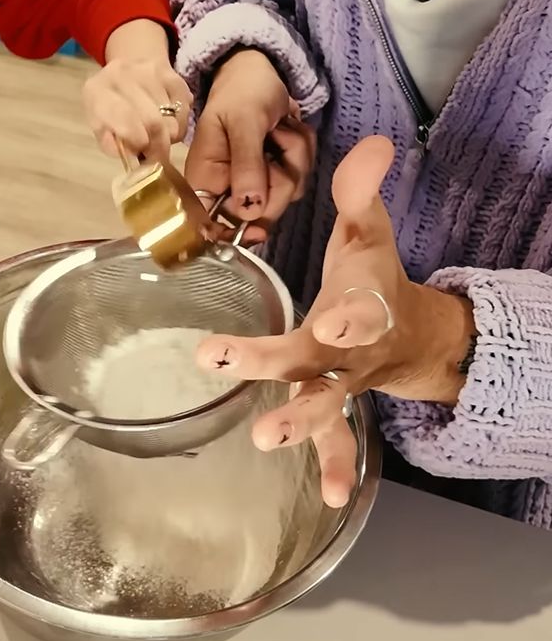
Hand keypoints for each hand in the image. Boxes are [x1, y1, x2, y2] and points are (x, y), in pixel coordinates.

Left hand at [85, 20, 191, 160]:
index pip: (124, 120)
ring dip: (170, 136)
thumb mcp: (99, 124)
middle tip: (157, 156)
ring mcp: (150, 71)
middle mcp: (122, 75)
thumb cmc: (110, 104)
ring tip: (159, 137)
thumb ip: (109, 143)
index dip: (138, 142)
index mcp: (97, 90)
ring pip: (172, 118)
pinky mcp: (173, 74)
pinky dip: (180, 124)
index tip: (143, 155)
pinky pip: (185, 109)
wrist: (129, 64)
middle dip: (158, 146)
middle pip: (153, 121)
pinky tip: (169, 122)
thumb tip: (131, 155)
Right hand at [185, 48, 315, 240]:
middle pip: (260, 215)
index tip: (257, 230)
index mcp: (205, 180)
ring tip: (281, 128)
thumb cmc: (242, 92)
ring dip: (294, 158)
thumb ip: (246, 164)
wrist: (259, 71)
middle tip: (276, 143)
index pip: (211, 224)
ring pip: (286, 195)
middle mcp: (228, 188)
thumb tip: (249, 209)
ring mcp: (256, 183)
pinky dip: (302, 152)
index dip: (235, 233)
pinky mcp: (277, 174)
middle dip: (279, 179)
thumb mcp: (243, 122)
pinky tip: (289, 130)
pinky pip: (300, 179)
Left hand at [194, 136, 473, 507]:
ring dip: (298, 421)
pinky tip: (327, 498)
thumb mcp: (369, 231)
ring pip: (323, 404)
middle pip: (317, 358)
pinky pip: (334, 438)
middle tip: (227, 362)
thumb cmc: (373, 275)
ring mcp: (345, 381)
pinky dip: (333, 465)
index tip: (329, 323)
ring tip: (264, 436)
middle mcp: (352, 347)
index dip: (348, 317)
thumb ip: (361, 192)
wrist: (413, 332)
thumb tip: (376, 142)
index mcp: (360, 300)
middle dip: (275, 361)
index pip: (357, 308)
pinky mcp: (336, 403)